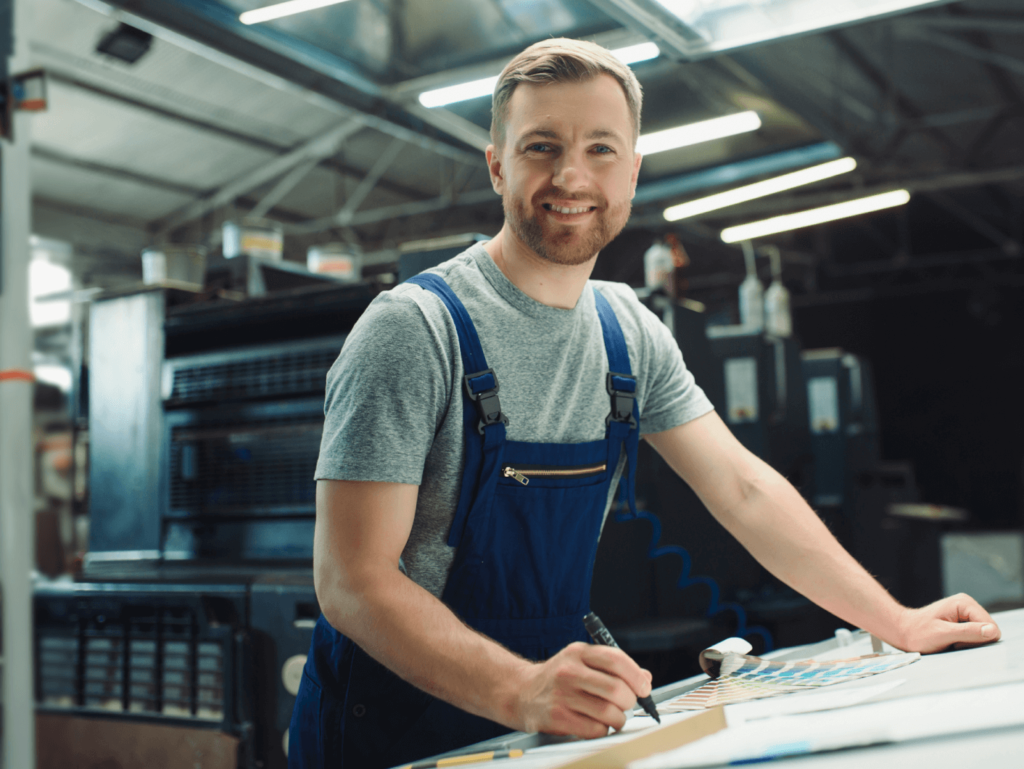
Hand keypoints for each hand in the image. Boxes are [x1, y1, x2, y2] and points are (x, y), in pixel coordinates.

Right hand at [512, 642, 652, 738]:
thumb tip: (645, 677)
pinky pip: (594, 729)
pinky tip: (596, 724)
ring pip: (608, 712)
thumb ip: (612, 668)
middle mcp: (569, 671)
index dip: (636, 676)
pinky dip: (602, 730)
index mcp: (578, 652)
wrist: (521, 692)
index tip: (644, 688)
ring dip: (618, 719)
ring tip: (613, 717)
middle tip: (626, 704)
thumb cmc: (558, 678)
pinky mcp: (557, 717)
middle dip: (629, 701)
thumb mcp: (582, 662)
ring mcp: (562, 695)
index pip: (616, 659)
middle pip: (616, 689)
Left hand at [894, 593, 1000, 653]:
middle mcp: (967, 604)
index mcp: (964, 603)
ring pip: (983, 634)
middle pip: (989, 630)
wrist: (903, 632)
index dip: (977, 639)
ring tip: (950, 641)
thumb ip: (968, 632)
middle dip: (973, 641)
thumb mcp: (943, 635)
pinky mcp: (963, 620)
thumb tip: (993, 631)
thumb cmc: (918, 633)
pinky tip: (951, 640)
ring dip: (969, 642)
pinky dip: (965, 642)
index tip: (956, 641)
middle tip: (952, 642)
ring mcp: (966, 612)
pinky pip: (975, 636)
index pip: (991, 627)